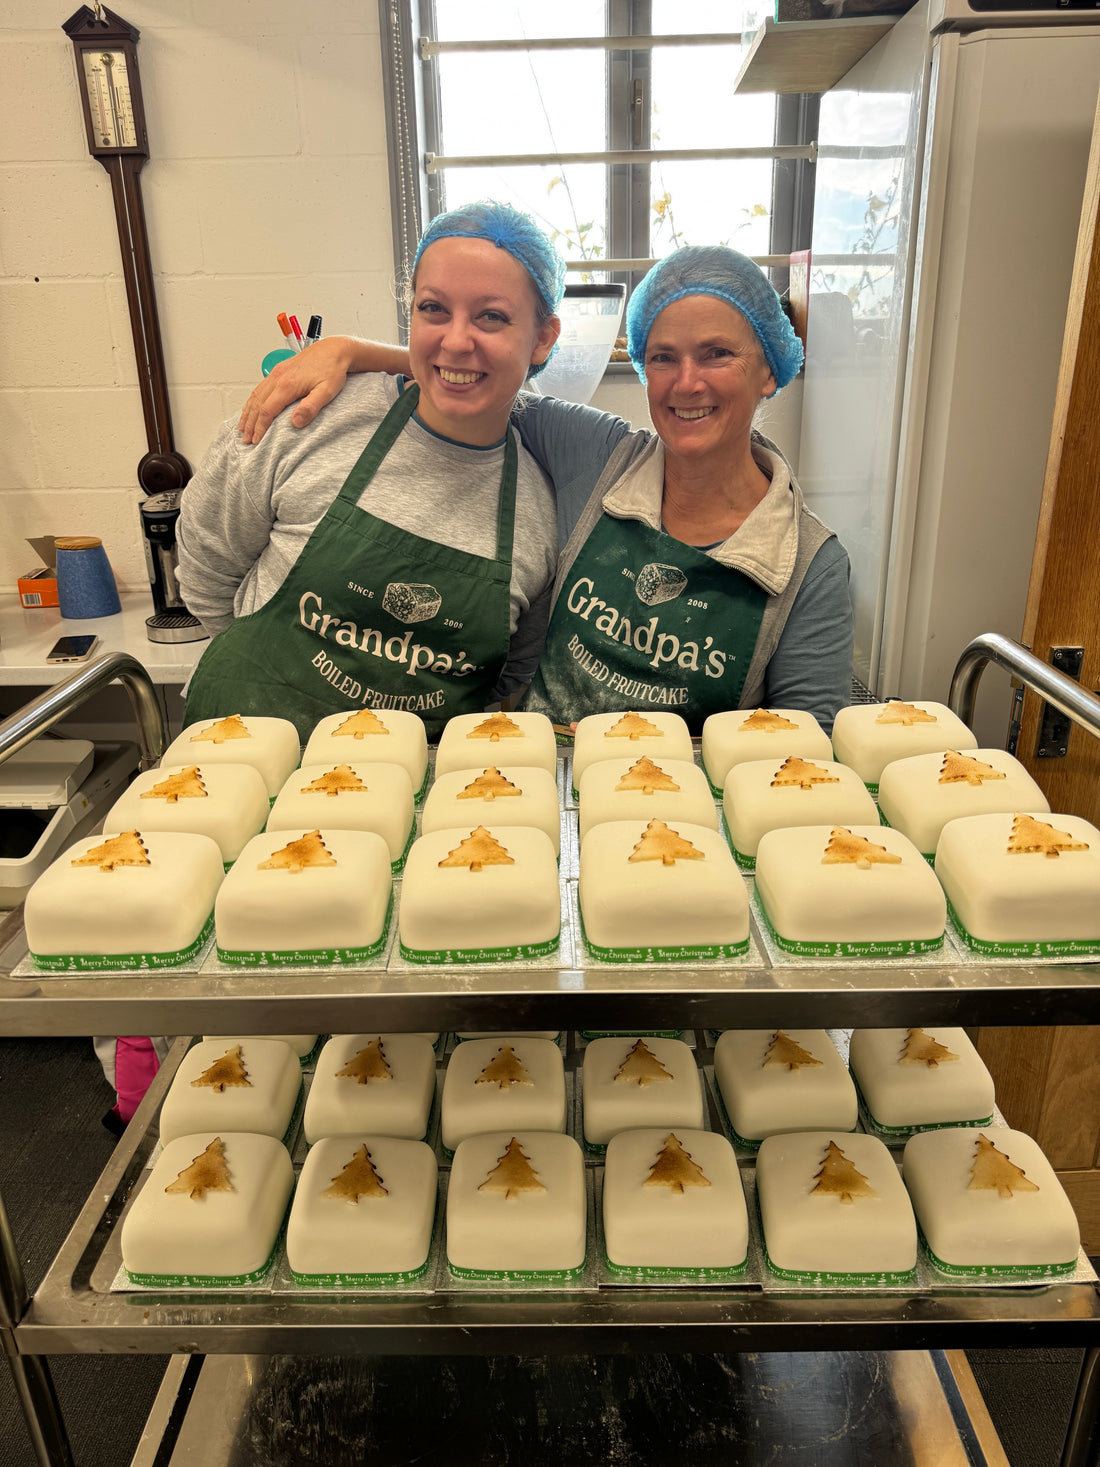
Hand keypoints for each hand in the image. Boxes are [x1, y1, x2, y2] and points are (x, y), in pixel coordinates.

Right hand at [237, 337, 356, 443]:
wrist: (335, 349)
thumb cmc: (332, 369)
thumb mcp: (327, 391)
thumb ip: (311, 407)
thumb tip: (295, 422)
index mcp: (287, 384)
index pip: (267, 411)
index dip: (260, 428)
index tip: (257, 440)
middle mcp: (278, 377)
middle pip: (257, 404)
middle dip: (250, 424)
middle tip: (246, 439)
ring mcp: (277, 372)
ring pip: (255, 395)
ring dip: (248, 413)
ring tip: (242, 427)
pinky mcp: (279, 370)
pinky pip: (260, 387)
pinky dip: (252, 400)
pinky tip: (250, 407)